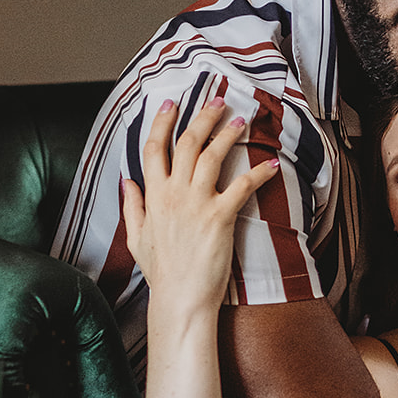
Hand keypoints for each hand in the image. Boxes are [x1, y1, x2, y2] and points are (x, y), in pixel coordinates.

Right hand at [122, 97, 277, 312]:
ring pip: (211, 156)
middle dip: (203, 116)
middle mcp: (173, 194)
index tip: (172, 104)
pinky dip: (258, 172)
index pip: (154, 148)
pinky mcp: (220, 217)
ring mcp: (196, 204)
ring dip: (227, 134)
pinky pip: (241, 186)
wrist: (181, 298)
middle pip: (187, 143)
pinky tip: (271, 164)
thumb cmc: (162, 273)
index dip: (163, 122)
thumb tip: (127, 181)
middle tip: (218, 99)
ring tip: (241, 119)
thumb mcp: (137, 237)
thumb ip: (132, 206)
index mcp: (153, 196)